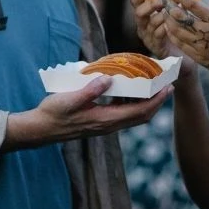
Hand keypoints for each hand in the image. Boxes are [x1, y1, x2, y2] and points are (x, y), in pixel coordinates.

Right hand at [5, 76, 169, 149]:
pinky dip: (131, 102)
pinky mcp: (99, 121)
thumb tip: (108, 79)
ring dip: (146, 102)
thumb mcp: (70, 99)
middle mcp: (108, 125)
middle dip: (156, 101)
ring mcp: (104, 124)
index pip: (138, 112)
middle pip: (141, 116)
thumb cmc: (54, 114)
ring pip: (133, 115)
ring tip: (152, 84)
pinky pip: (122, 113)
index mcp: (105, 120)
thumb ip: (89, 90)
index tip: (167, 88)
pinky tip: (128, 89)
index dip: (155, 101)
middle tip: (167, 84)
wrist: (41, 129)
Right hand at [132, 0, 195, 79]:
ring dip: (160, 16)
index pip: (136, 2)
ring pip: (149, 24)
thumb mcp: (174, 13)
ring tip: (171, 12)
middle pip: (138, 12)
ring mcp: (147, 37)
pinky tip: (171, 25)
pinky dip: (163, 29)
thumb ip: (172, 2)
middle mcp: (143, 26)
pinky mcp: (155, 47)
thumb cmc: (179, 31)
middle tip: (163, 1)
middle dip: (150, 5)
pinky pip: (156, 36)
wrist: (184, 55)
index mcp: (145, 15)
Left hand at [162, 0, 208, 82]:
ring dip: (168, 19)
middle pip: (180, 17)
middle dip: (169, 6)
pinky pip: (179, 43)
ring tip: (164, 11)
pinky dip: (172, 33)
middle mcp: (206, 32)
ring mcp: (200, 46)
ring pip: (176, 30)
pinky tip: (169, 26)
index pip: (193, 5)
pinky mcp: (197, 56)